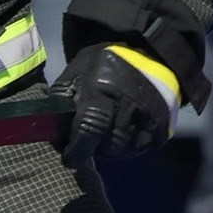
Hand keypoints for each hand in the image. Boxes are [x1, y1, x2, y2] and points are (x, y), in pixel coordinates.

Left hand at [60, 41, 177, 162]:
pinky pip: (138, 148)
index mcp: (102, 91)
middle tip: (89, 136)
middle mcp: (129, 107)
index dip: (77, 149)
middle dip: (93, 146)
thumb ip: (62, 99)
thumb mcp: (75, 73)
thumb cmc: (103, 64)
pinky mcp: (161, 129)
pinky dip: (126, 143)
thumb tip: (52, 129)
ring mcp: (148, 119)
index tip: (69, 158)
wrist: (147, 54)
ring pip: (122, 150)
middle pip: (106, 146)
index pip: (90, 130)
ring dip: (109, 146)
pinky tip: (122, 127)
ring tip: (106, 129)